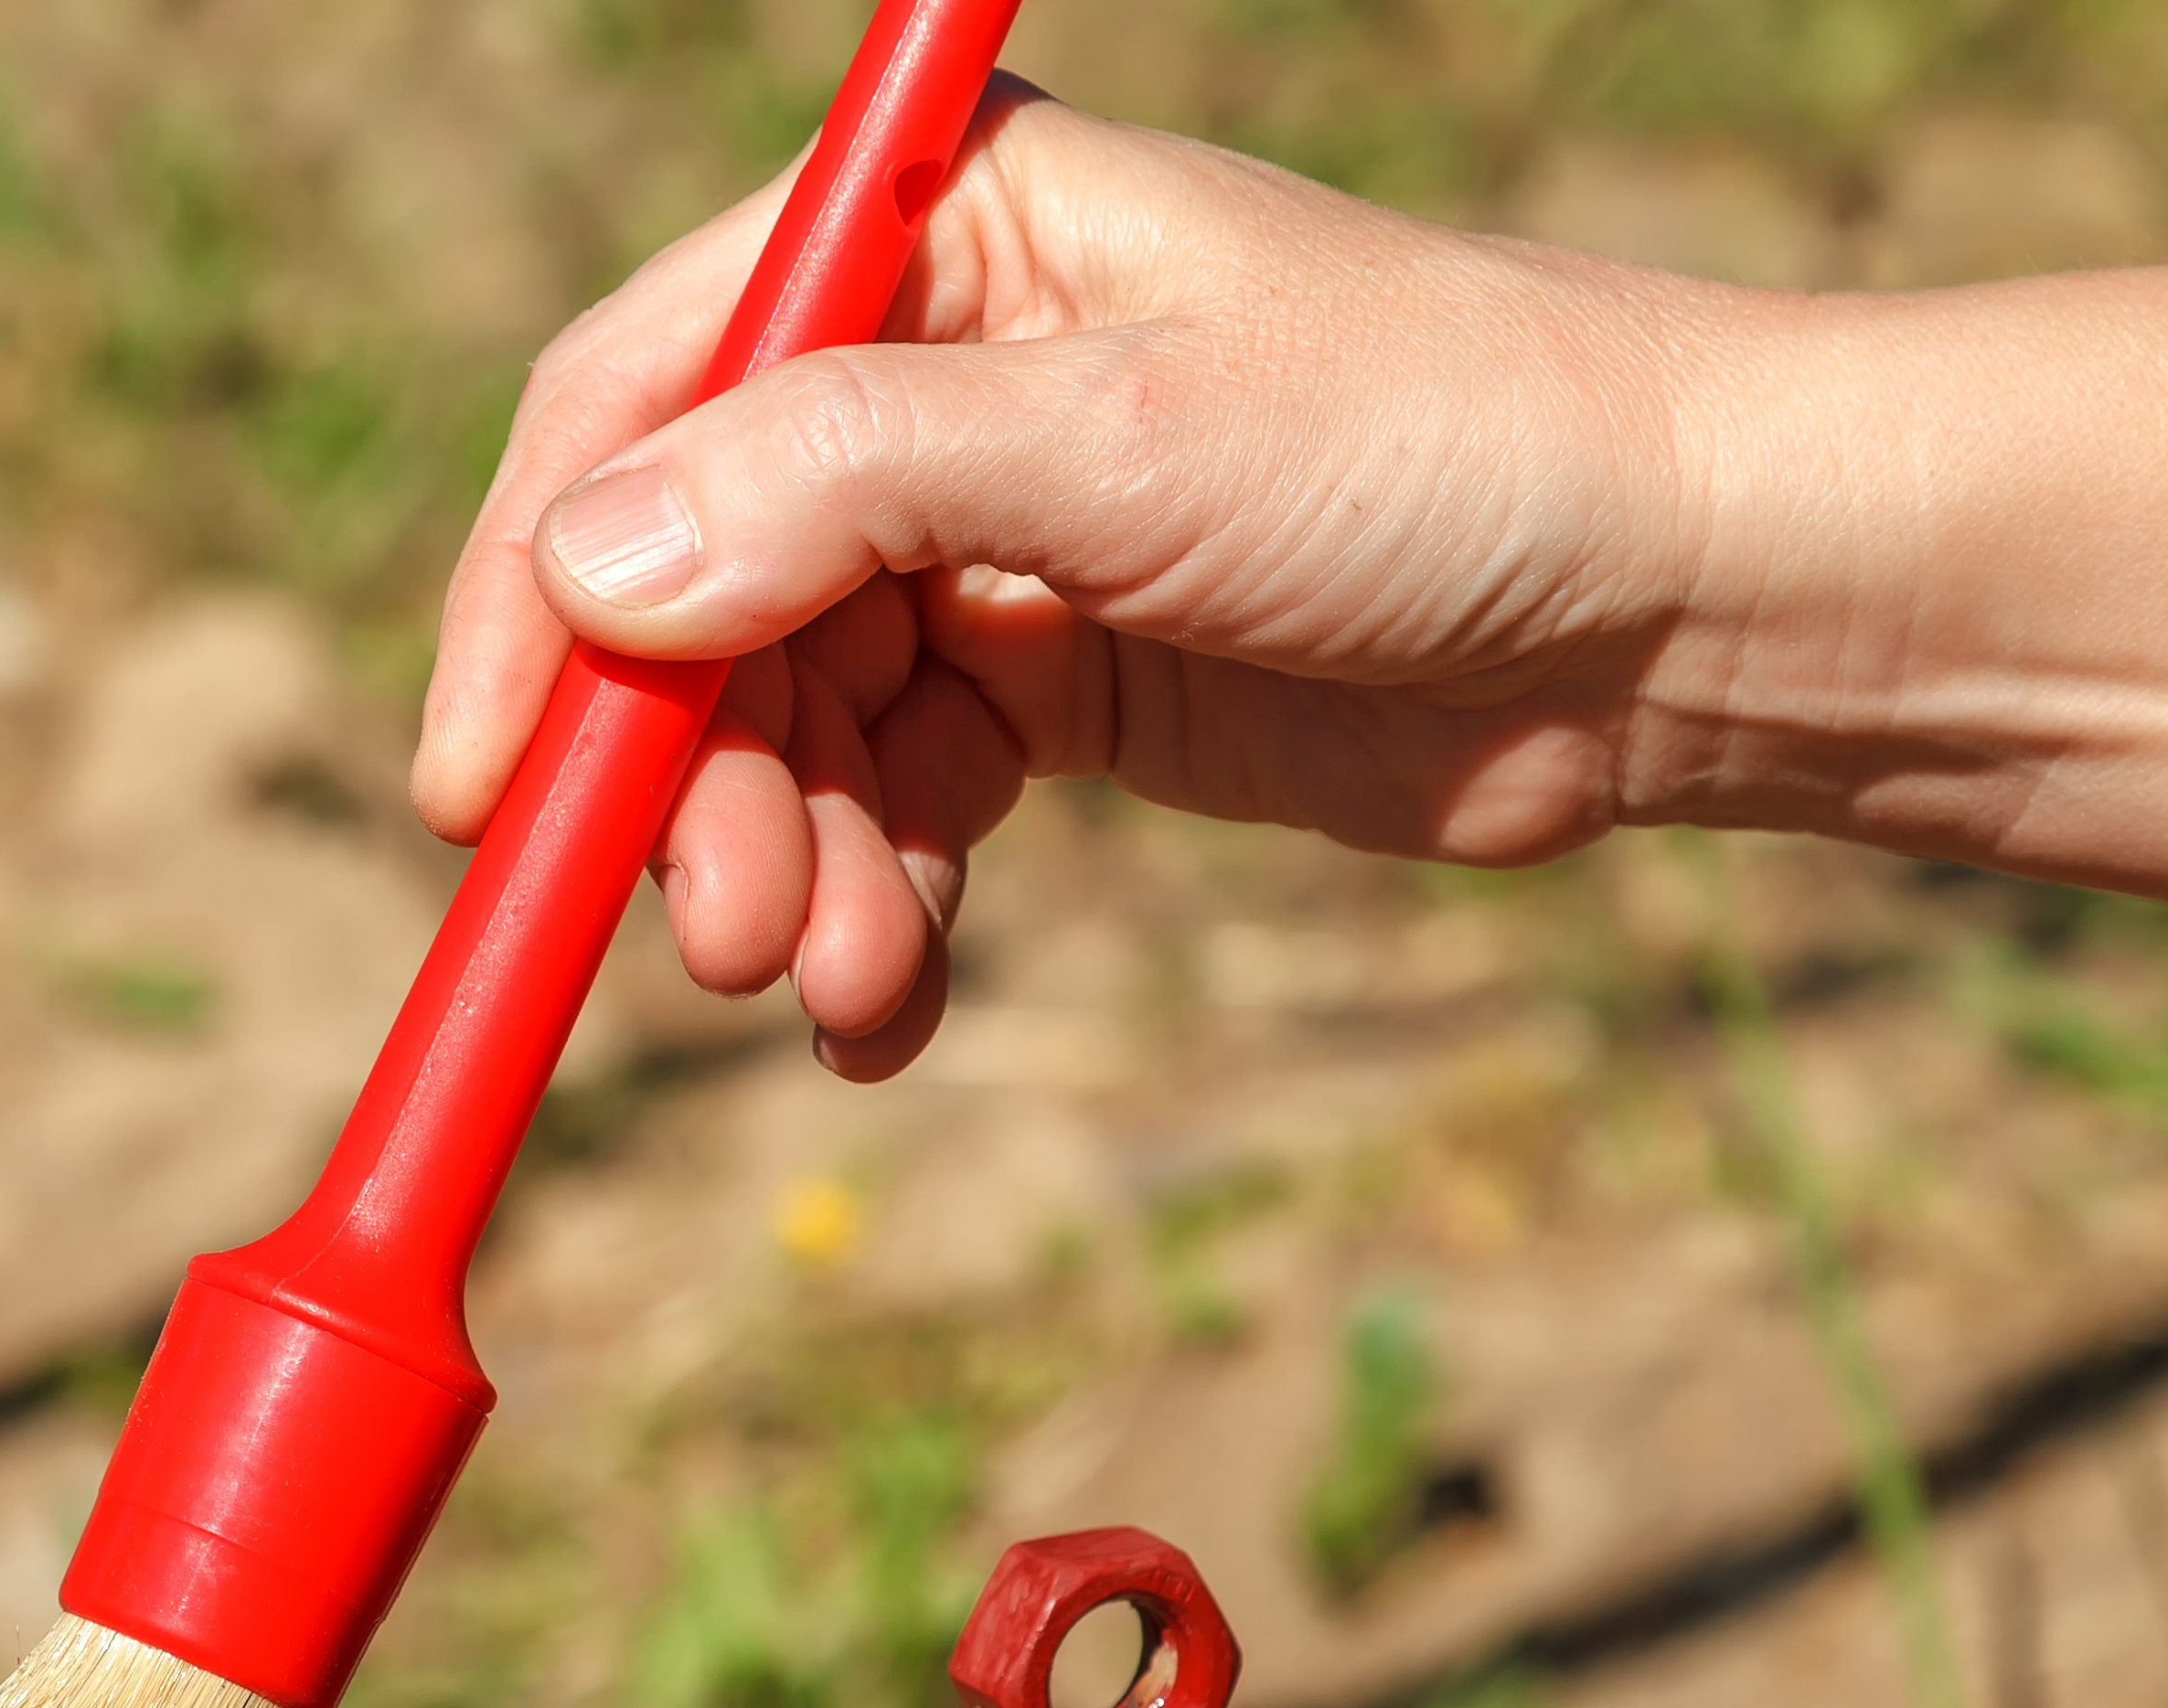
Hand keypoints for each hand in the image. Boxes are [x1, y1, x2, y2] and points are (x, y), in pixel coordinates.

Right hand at [410, 85, 1747, 1075]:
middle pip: (694, 597)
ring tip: (843, 998)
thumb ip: (842, 493)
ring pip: (782, 728)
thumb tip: (586, 575)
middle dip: (691, 788)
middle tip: (723, 947)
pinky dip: (871, 917)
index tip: (484, 786)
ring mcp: (984, 541)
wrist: (1683, 604)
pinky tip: (888, 1014)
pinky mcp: (1049, 689)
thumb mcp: (1132, 444)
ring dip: (786, 877)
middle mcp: (929, 375)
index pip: (641, 395)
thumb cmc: (1449, 447)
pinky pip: (887, 813)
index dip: (537, 593)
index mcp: (931, 234)